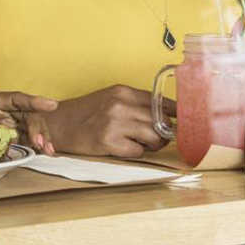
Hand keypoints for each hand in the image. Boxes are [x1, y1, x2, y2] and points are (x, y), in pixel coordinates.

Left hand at [0, 91, 57, 154]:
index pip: (15, 99)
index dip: (34, 101)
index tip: (52, 104)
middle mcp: (3, 110)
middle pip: (28, 114)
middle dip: (38, 127)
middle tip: (42, 143)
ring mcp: (8, 122)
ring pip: (31, 127)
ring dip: (41, 137)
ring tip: (47, 150)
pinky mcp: (10, 135)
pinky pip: (26, 138)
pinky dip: (36, 145)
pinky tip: (42, 152)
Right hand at [44, 85, 173, 157]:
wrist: (57, 124)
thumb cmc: (87, 113)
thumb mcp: (111, 99)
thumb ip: (137, 104)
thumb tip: (170, 118)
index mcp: (123, 91)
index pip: (163, 102)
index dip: (178, 114)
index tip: (187, 122)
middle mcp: (120, 104)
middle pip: (162, 122)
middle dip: (162, 134)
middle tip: (152, 138)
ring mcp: (114, 122)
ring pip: (154, 138)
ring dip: (150, 145)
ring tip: (135, 142)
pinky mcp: (108, 140)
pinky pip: (138, 152)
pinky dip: (134, 153)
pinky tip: (120, 147)